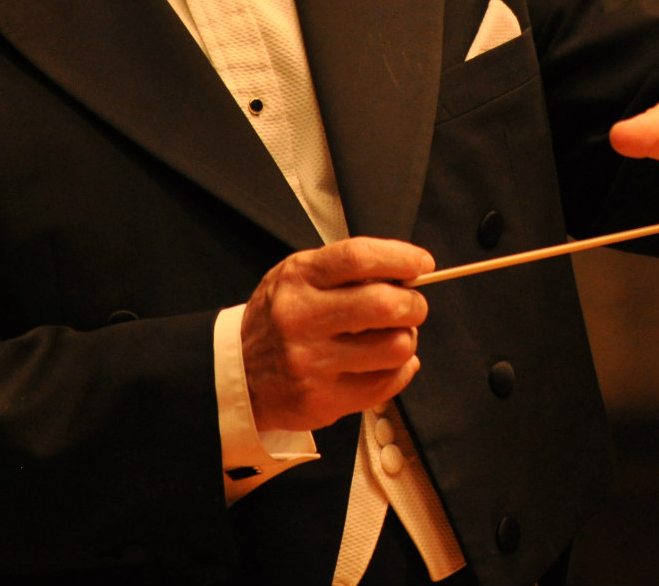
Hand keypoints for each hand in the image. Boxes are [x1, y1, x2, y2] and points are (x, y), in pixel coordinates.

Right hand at [241, 237, 434, 432]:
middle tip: (412, 306)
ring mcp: (311, 363)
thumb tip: (406, 273)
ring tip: (393, 337)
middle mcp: (301, 318)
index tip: (421, 264)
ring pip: (394, 347)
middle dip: (414, 303)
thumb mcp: (297, 278)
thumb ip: (345, 271)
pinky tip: (386, 364)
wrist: (236, 376)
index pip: (359, 258)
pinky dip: (399, 372)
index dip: (401, 258)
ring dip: (407, 340)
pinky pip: (385, 384)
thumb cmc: (278, 320)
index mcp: (298, 279)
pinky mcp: (321, 401)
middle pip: (384, 304)